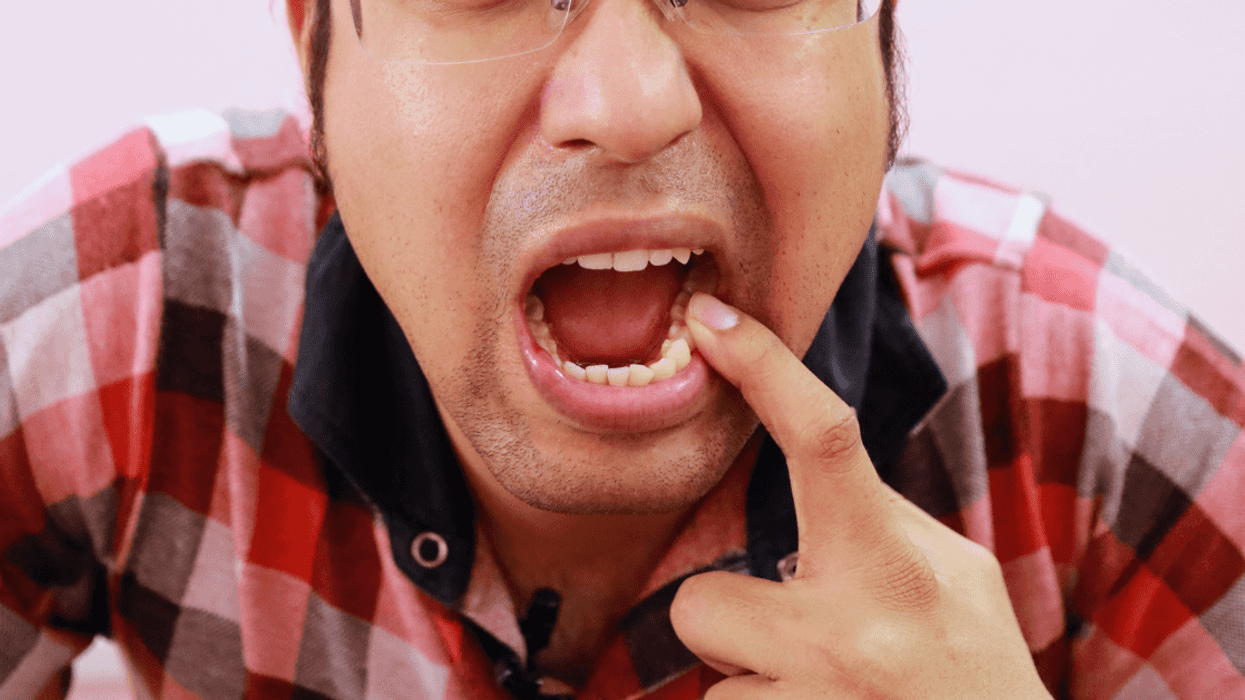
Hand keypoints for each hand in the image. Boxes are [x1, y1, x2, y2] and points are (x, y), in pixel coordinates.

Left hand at [670, 293, 1051, 699]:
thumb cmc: (974, 665)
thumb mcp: (952, 575)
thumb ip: (877, 522)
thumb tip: (804, 460)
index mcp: (896, 561)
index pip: (823, 437)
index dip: (763, 368)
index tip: (708, 318)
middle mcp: (852, 632)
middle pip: (700, 600)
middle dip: (728, 620)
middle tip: (795, 638)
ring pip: (711, 676)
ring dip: (755, 679)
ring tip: (826, 690)